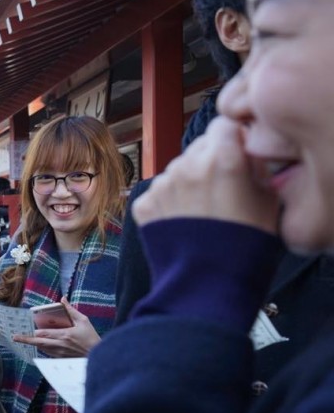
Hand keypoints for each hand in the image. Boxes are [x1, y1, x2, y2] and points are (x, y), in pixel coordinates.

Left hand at [13, 299, 99, 357]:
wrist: (97, 355)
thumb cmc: (91, 337)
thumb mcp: (83, 321)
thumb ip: (71, 310)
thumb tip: (62, 299)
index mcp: (64, 335)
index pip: (43, 333)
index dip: (33, 332)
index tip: (25, 329)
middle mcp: (59, 345)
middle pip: (38, 342)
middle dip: (26, 339)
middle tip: (15, 337)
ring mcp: (59, 353)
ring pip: (41, 348)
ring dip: (33, 343)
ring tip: (23, 338)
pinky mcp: (61, 358)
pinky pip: (47, 353)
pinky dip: (42, 347)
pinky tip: (39, 343)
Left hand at [132, 116, 279, 233]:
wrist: (208, 287)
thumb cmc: (245, 246)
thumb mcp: (268, 199)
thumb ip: (254, 166)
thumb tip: (244, 152)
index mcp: (223, 158)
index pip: (224, 125)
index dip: (233, 139)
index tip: (237, 154)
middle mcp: (188, 165)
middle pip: (199, 147)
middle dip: (211, 160)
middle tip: (222, 189)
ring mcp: (162, 185)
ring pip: (178, 168)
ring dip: (188, 181)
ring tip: (202, 213)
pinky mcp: (144, 204)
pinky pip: (159, 191)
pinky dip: (169, 203)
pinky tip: (183, 224)